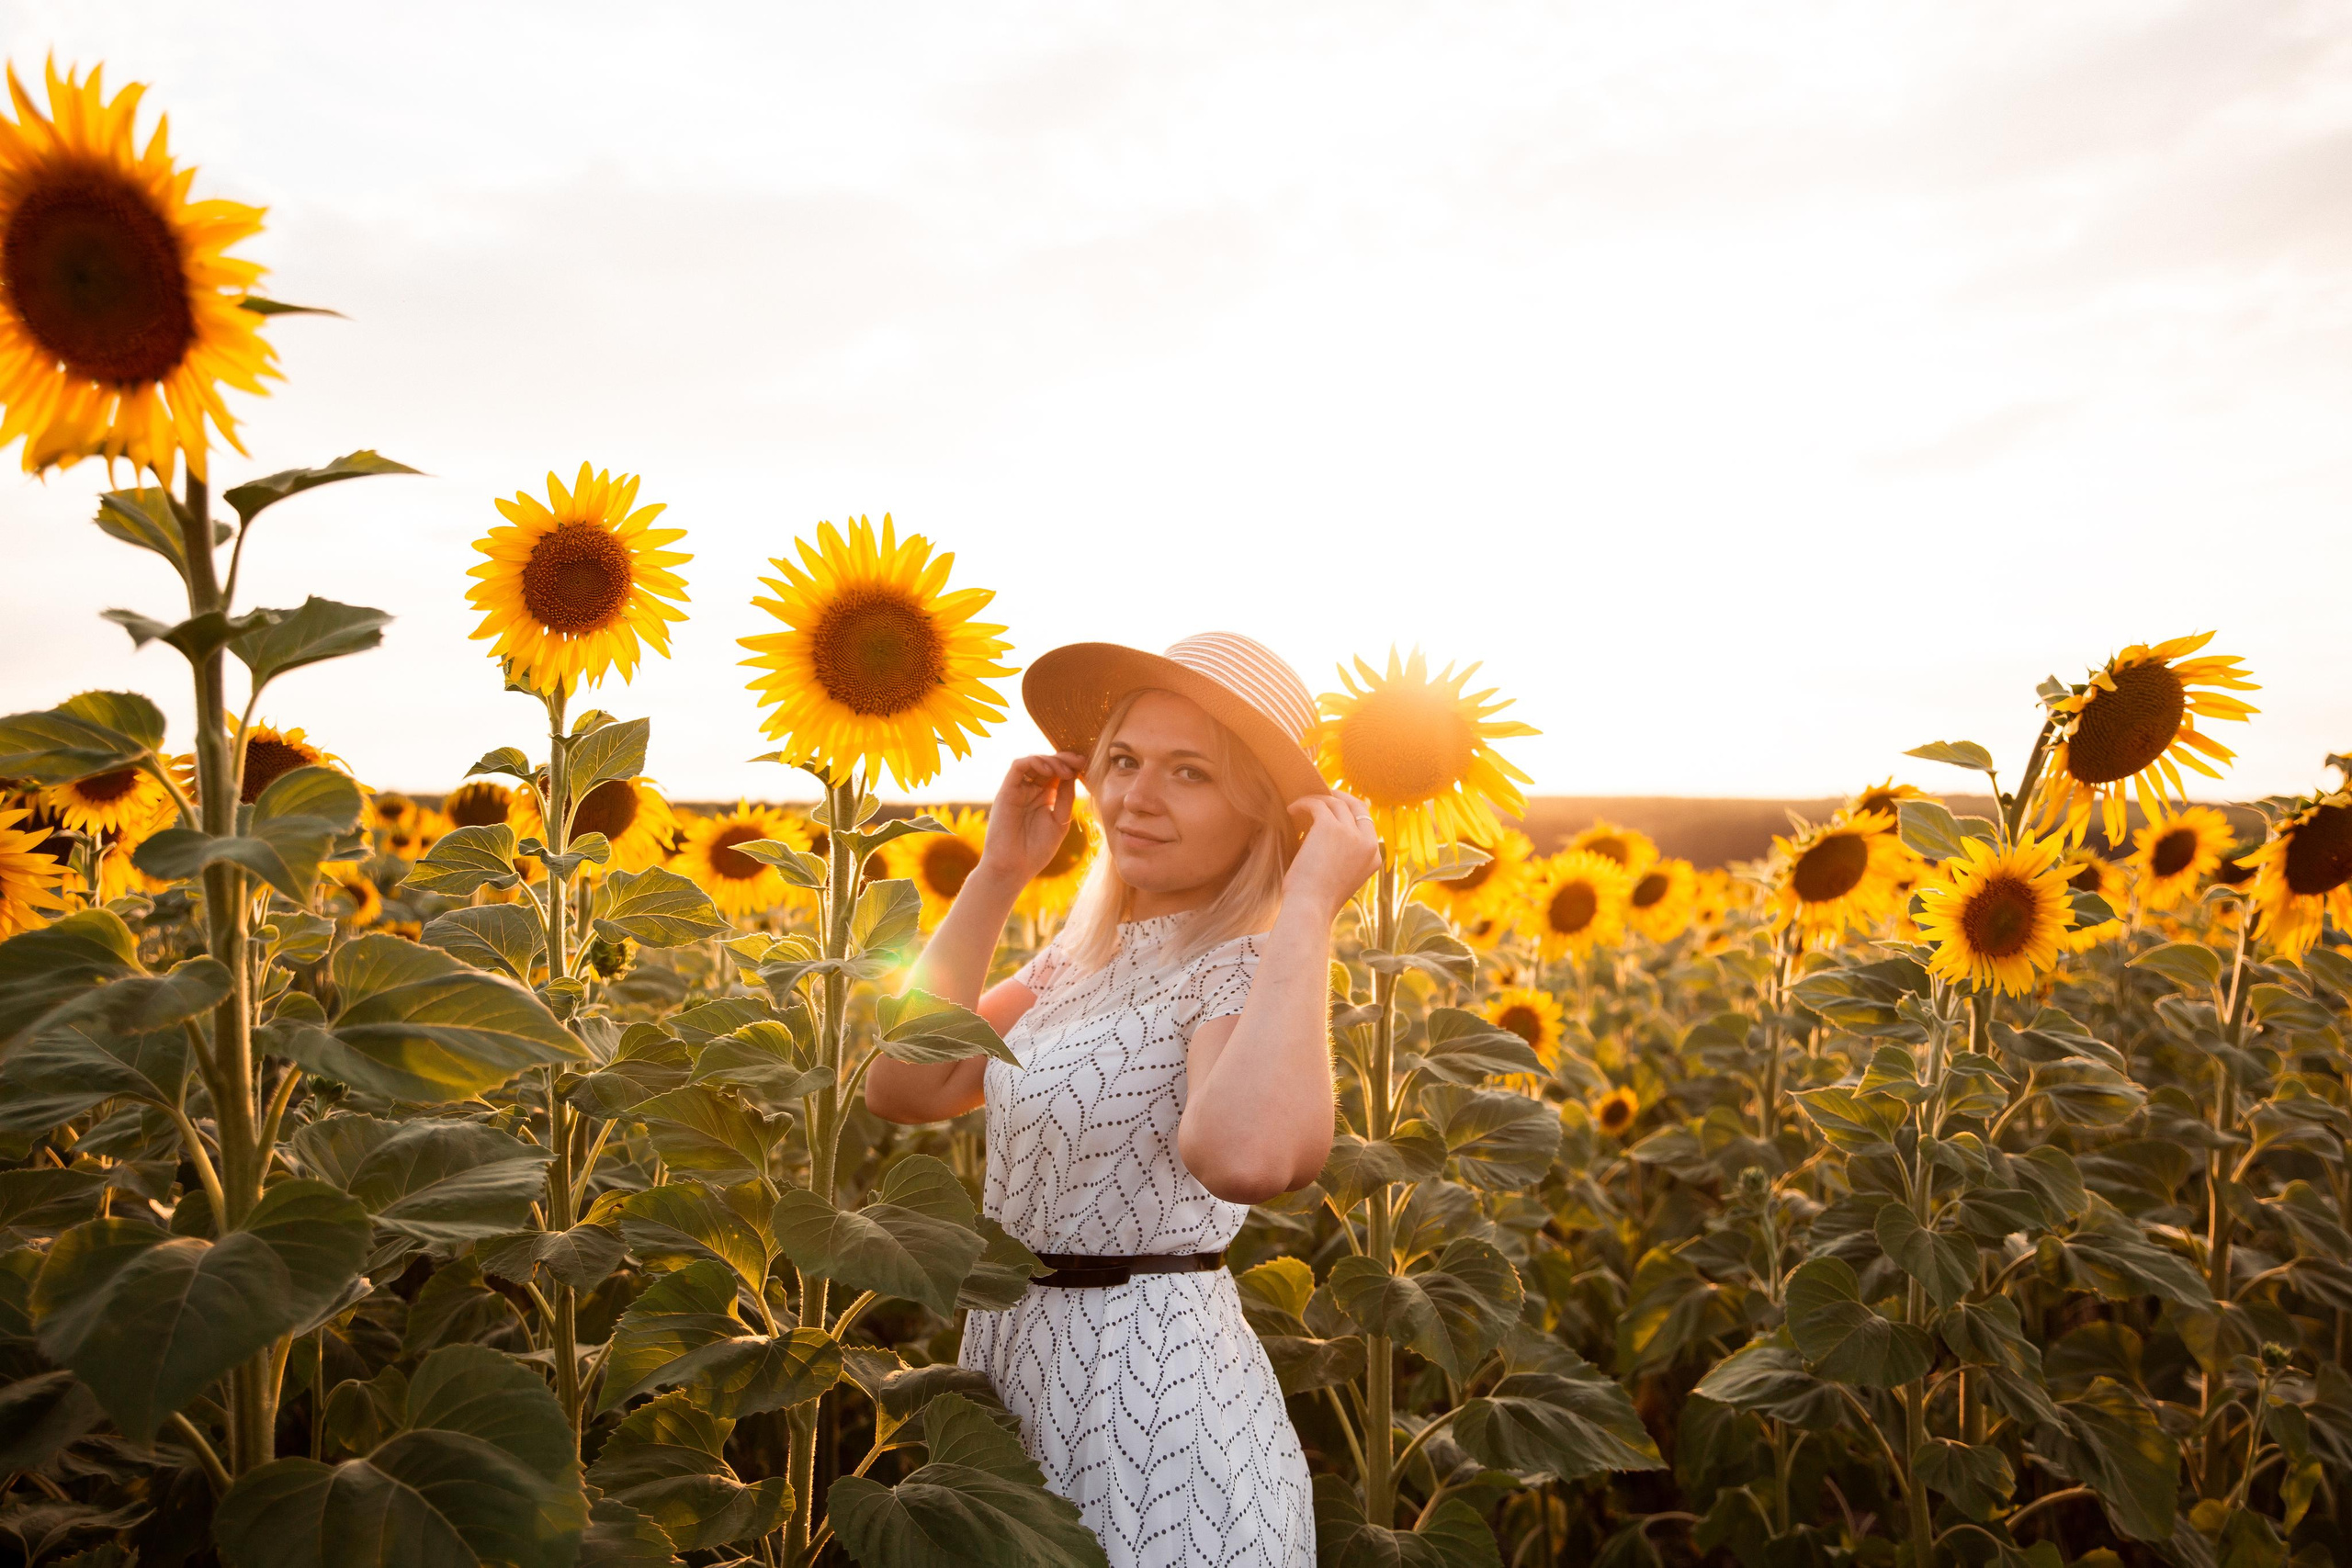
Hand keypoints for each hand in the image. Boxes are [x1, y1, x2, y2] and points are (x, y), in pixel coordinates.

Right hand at [977, 751, 1087, 883]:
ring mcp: (1018, 790)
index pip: (1057, 773)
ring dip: (1052, 760)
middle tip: (1079, 762)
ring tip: (1066, 770)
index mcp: (1044, 797)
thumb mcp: (1060, 821)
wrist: (1013, 868)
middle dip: (1065, 759)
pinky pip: (1018, 766)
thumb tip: (1074, 773)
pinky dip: (1035, 762)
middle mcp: (1030, 790)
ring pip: (1034, 761)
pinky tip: (1049, 770)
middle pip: (1047, 763)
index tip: (1086, 764)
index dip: (1071, 765)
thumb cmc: (1037, 850)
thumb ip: (1065, 797)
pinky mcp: (1006, 791)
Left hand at [1284, 793, 1380, 920]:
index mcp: (1374, 857)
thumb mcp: (1341, 879)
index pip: (1367, 823)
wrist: (1309, 909)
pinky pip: (1318, 805)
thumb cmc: (1316, 901)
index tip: (1334, 807)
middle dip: (1339, 797)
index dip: (1350, 811)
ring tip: (1299, 806)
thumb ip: (1344, 858)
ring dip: (1317, 800)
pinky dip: (1303, 803)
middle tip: (1321, 795)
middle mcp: (1368, 843)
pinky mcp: (1330, 826)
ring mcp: (1351, 833)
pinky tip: (1292, 810)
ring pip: (1335, 803)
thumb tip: (1326, 840)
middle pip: (1357, 806)